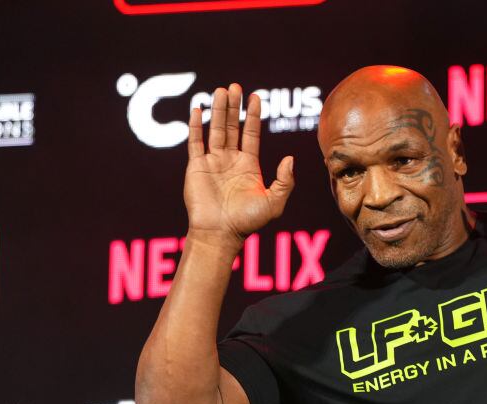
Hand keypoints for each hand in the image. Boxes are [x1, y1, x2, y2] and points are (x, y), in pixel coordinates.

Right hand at [184, 83, 294, 248]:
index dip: (253, 116)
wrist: (220, 233)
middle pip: (232, 127)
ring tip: (220, 91)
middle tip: (235, 86)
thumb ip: (284, 181)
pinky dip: (196, 125)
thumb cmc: (248, 222)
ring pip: (215, 129)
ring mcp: (212, 162)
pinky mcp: (196, 166)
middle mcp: (230, 160)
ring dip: (218, 110)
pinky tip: (198, 109)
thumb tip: (290, 159)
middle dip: (234, 107)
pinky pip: (195, 142)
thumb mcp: (274, 202)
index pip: (251, 134)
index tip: (256, 97)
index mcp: (248, 166)